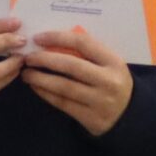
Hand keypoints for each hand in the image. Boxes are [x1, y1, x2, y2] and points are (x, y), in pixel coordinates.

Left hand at [21, 27, 135, 136]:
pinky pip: (62, 103)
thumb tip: (50, 41)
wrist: (129, 115)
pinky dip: (45, 93)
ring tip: (26, 73)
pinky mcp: (91, 118)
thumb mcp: (108, 65)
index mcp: (114, 62)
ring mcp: (100, 101)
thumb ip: (87, 53)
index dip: (57, 38)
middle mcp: (108, 81)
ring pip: (63, 86)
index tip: (38, 38)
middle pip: (70, 65)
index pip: (83, 43)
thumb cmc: (111, 82)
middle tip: (27, 58)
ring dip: (39, 78)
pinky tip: (35, 86)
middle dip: (44, 59)